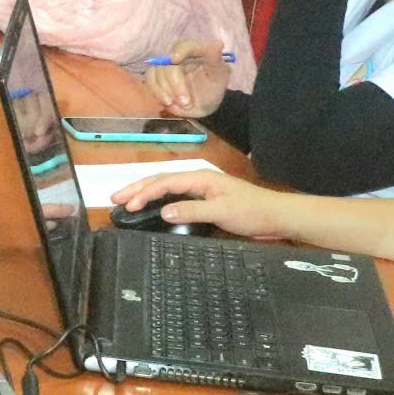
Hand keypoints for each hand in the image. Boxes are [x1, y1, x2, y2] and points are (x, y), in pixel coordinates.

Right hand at [107, 168, 291, 239]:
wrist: (278, 217)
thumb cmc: (252, 211)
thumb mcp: (222, 211)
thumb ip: (192, 211)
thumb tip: (163, 211)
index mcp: (200, 177)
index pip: (165, 182)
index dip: (144, 192)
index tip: (128, 205)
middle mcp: (198, 180)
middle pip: (161, 180)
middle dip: (137, 188)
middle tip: (115, 198)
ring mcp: (202, 190)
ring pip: (167, 188)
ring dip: (146, 193)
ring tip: (127, 200)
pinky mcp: (206, 201)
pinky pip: (176, 198)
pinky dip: (159, 201)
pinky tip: (152, 208)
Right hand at [141, 37, 228, 116]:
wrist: (203, 105)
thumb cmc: (213, 88)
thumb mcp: (220, 75)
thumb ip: (216, 59)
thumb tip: (218, 44)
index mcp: (195, 50)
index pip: (186, 45)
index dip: (180, 50)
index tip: (174, 59)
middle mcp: (178, 54)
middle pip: (167, 63)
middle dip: (175, 84)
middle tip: (186, 102)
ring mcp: (166, 65)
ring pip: (157, 71)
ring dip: (167, 91)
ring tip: (182, 104)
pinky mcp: (157, 76)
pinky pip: (150, 79)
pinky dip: (157, 92)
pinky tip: (168, 102)